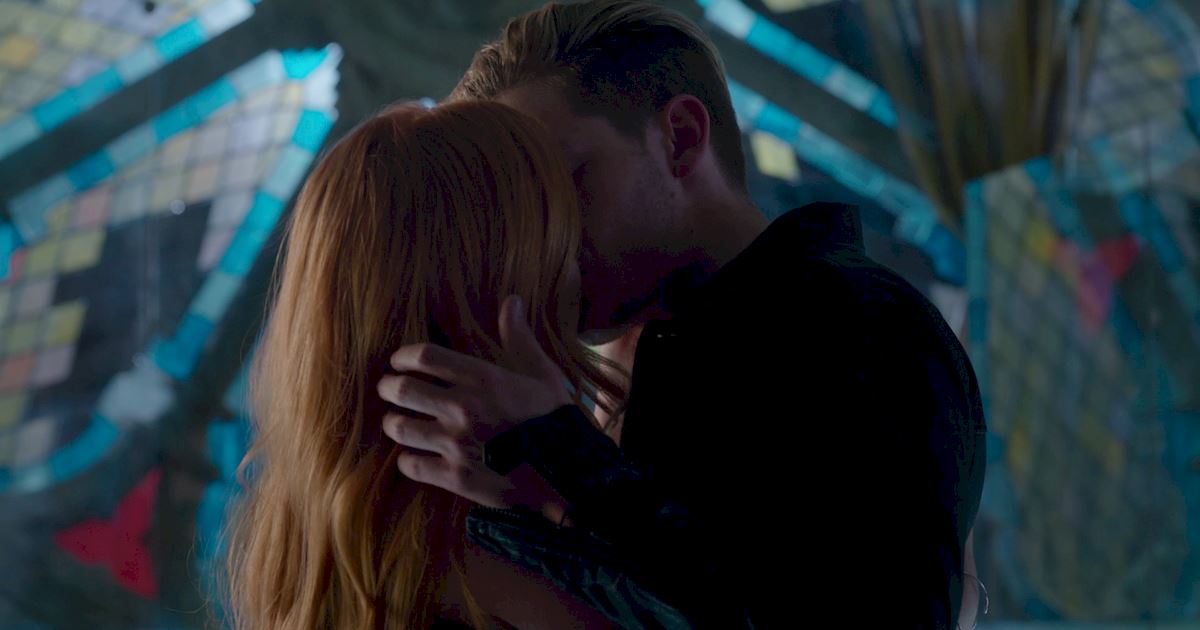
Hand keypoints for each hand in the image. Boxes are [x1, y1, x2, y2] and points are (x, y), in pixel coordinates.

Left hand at [377, 295, 572, 509]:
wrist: (568, 474)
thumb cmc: (555, 420)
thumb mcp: (542, 373)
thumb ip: (519, 338)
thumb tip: (512, 301)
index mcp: (483, 379)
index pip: (424, 356)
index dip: (403, 356)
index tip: (399, 361)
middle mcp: (462, 407)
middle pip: (401, 389)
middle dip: (388, 387)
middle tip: (389, 389)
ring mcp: (456, 444)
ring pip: (399, 428)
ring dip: (394, 423)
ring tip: (398, 423)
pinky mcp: (454, 477)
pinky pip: (411, 465)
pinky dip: (408, 460)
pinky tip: (415, 457)